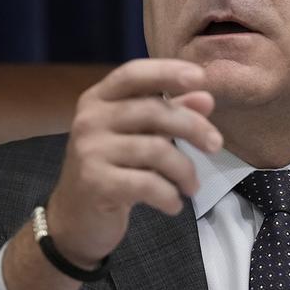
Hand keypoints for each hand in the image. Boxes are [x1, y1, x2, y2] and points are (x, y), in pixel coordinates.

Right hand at [46, 58, 221, 267]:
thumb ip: (169, 113)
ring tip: (192, 187)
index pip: (133, 73)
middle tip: (215, 145)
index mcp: (98, 99)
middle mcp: (90, 119)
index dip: (167, 71)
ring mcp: (89, 150)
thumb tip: (205, 98)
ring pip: (157, 150)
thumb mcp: (138, 136)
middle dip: (193, 126)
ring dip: (185, 171)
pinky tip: (173, 204)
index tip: (201, 78)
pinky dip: (169, 196)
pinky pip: (147, 184)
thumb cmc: (110, 168)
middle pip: (153, 111)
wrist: (74, 217)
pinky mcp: (95, 183)